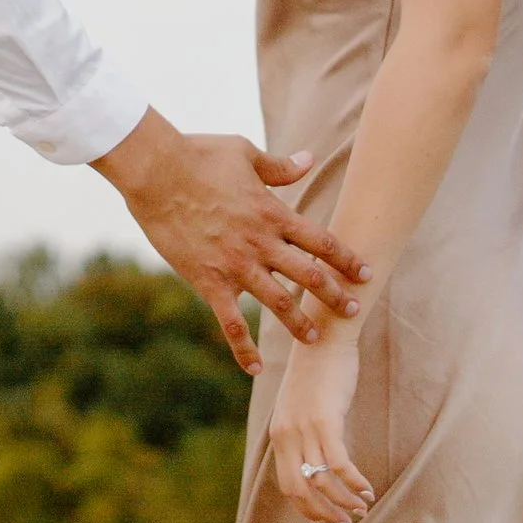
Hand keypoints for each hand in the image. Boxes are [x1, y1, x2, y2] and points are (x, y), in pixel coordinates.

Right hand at [92, 110, 369, 378]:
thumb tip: (310, 159)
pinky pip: (231, 323)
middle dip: (335, 295)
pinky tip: (256, 369)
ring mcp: (236, 265)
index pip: (321, 241)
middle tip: (353, 310)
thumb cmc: (199, 154)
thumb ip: (280, 166)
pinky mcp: (209, 282)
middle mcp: (261, 243)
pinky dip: (244, 349)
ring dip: (300, 323)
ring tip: (315, 338)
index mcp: (272, 212)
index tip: (366, 273)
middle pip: (309, 275)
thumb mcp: (244, 152)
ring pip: (279, 302)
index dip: (347, 259)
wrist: (156, 172)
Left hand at [268, 324, 373, 522]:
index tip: (331, 520)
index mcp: (279, 435)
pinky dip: (353, 482)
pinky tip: (367, 488)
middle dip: (323, 514)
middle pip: (299, 491)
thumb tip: (320, 463)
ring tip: (362, 506)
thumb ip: (305, 434)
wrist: (323, 336)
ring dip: (343, 501)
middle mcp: (286, 435)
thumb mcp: (303, 407)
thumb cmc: (319, 372)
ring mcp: (303, 428)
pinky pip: (338, 463)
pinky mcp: (324, 419)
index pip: (288, 486)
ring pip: (321, 481)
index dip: (309, 509)